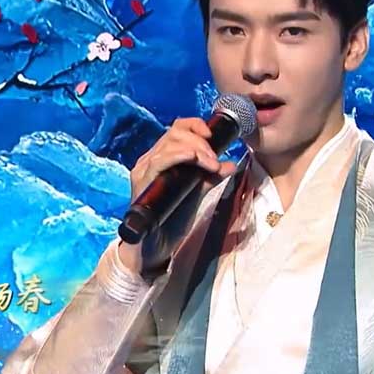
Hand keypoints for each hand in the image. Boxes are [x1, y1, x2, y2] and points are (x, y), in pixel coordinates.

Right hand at [118, 118, 237, 275]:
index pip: (177, 129)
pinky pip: (160, 160)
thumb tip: (231, 164)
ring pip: (169, 143)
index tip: (213, 136)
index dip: (195, 125)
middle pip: (174, 132)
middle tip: (214, 160)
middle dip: (200, 141)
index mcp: (162, 158)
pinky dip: (181, 156)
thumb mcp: (197, 194)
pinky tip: (196, 161)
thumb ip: (211, 177)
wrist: (155, 247)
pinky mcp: (142, 181)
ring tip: (211, 164)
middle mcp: (150, 160)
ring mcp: (145, 169)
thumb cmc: (172, 220)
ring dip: (195, 149)